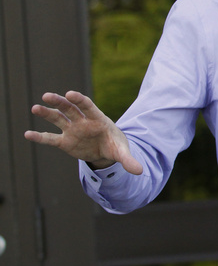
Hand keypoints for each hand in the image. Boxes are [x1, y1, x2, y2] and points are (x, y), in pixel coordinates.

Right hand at [25, 91, 142, 174]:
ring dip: (47, 113)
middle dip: (60, 102)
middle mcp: (83, 121)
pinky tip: (28, 134)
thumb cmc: (115, 145)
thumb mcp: (122, 152)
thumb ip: (128, 160)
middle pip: (70, 108)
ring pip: (58, 119)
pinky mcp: (65, 142)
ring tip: (35, 108)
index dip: (79, 100)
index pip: (88, 106)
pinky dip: (40, 136)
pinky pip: (51, 138)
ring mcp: (72, 130)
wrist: (106, 151)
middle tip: (48, 96)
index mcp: (98, 119)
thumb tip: (140, 172)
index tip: (70, 94)